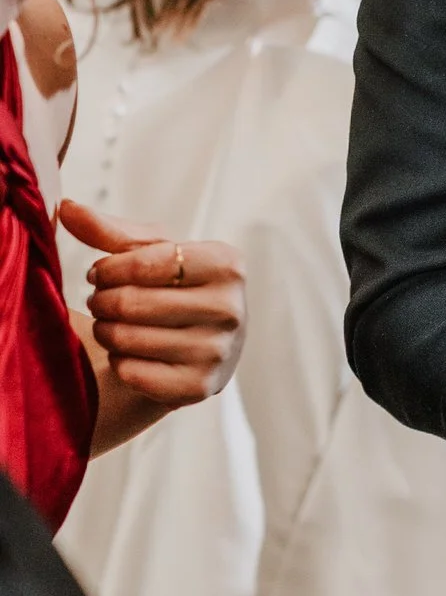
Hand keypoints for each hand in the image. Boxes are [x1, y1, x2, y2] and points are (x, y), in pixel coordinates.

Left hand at [61, 198, 244, 405]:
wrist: (202, 343)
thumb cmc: (173, 287)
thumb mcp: (152, 253)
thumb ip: (109, 230)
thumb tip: (66, 208)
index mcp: (227, 264)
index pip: (147, 262)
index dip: (109, 268)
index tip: (99, 273)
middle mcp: (230, 308)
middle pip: (132, 303)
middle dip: (101, 301)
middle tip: (99, 301)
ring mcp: (217, 351)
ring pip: (128, 339)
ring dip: (106, 331)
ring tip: (110, 324)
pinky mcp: (199, 387)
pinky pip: (133, 373)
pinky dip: (119, 362)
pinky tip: (127, 352)